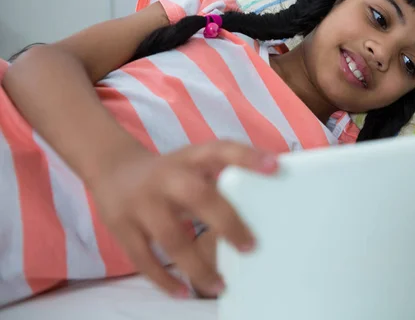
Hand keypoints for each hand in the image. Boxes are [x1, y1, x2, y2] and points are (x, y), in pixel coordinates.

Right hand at [90, 141, 277, 297]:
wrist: (112, 169)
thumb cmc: (168, 174)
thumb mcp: (192, 165)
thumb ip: (220, 179)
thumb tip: (265, 204)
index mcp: (189, 158)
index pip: (220, 150)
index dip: (247, 157)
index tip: (274, 167)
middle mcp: (166, 177)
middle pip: (198, 195)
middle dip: (227, 222)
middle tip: (251, 247)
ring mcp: (141, 202)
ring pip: (170, 237)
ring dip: (197, 265)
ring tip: (220, 284)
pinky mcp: (121, 227)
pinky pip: (143, 259)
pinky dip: (164, 279)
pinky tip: (183, 292)